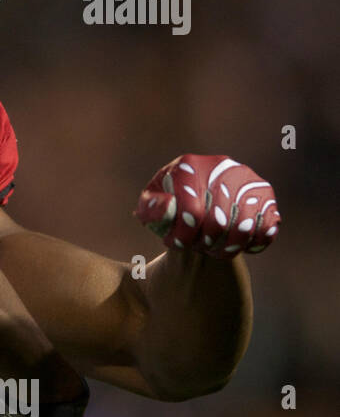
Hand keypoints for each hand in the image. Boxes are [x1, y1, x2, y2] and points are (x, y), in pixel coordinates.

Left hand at [134, 154, 279, 257]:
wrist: (197, 194)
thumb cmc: (170, 202)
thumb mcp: (150, 204)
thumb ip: (152, 208)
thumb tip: (169, 206)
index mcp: (188, 166)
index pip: (191, 212)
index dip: (184, 235)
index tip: (177, 244)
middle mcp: (221, 166)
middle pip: (219, 222)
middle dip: (204, 243)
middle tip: (196, 248)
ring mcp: (246, 178)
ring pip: (244, 227)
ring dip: (227, 248)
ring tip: (212, 250)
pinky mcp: (264, 192)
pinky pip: (266, 226)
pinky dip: (252, 244)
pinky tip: (235, 245)